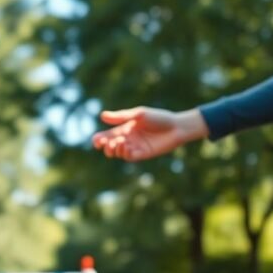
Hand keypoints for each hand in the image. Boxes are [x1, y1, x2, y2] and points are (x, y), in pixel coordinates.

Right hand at [91, 106, 208, 161]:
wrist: (176, 127)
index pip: (107, 135)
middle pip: (110, 146)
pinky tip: (126, 146)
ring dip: (115, 149)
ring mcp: (135, 148)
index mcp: (125, 128)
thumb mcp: (139, 114)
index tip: (96, 140)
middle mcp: (128, 139)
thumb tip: (102, 116)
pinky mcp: (143, 155)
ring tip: (119, 142)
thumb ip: (121, 117)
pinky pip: (129, 157)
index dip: (99, 139)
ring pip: (118, 153)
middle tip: (106, 143)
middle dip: (105, 146)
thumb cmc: (158, 118)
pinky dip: (124, 153)